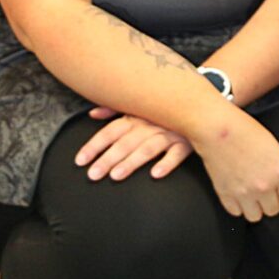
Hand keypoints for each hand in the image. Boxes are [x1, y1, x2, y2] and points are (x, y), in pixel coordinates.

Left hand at [77, 107, 192, 181]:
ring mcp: (169, 133)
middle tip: (93, 175)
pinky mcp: (186, 142)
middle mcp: (150, 124)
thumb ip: (115, 110)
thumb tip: (92, 114)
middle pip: (125, 142)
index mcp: (136, 117)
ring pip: (148, 148)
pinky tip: (155, 174)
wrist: (198, 102)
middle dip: (108, 158)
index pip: (111, 131)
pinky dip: (167, 163)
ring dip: (132, 161)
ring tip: (116, 176)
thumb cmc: (163, 108)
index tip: (80, 161)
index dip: (94, 145)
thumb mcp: (139, 105)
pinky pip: (177, 153)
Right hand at [197, 108, 278, 222]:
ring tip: (251, 197)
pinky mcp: (226, 195)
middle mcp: (265, 186)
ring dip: (254, 208)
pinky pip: (236, 213)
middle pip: (273, 211)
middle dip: (270, 203)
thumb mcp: (273, 145)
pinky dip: (237, 206)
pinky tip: (237, 195)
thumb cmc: (245, 131)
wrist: (218, 129)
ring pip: (255, 217)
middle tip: (265, 194)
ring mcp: (245, 193)